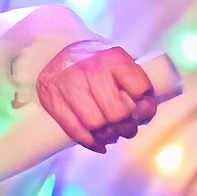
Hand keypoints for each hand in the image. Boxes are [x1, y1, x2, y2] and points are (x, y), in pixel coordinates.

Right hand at [32, 42, 167, 150]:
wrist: (59, 53)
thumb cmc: (99, 67)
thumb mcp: (122, 68)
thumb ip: (138, 90)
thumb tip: (139, 117)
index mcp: (115, 59)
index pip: (139, 89)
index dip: (144, 108)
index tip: (140, 113)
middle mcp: (92, 68)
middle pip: (117, 113)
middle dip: (125, 127)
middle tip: (124, 129)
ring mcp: (69, 82)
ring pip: (95, 124)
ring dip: (106, 136)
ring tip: (109, 134)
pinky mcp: (52, 97)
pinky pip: (74, 129)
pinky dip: (89, 141)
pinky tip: (96, 142)